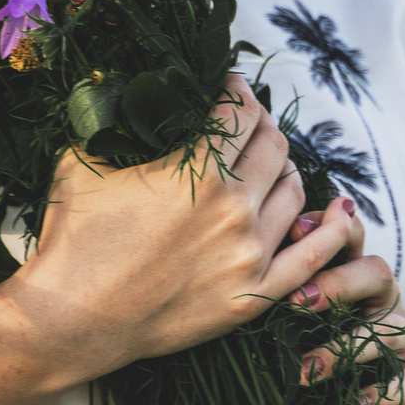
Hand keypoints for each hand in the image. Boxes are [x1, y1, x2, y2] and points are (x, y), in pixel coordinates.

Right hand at [0, 76, 362, 385]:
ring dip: (286, 167)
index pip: (239, 112)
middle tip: (247, 119)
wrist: (70, 320)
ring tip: (272, 161)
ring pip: (295, 192)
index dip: (237, 89)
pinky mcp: (254, 295)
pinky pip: (313, 256)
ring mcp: (250, 255)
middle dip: (261, 122)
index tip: (230, 85)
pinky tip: (333, 212)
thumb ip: (115, 125)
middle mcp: (234, 209)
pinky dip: (330, 229)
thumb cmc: (72, 241)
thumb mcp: (83, 163)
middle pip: (273, 146)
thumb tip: (127, 98)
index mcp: (197, 172)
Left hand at [280, 201, 404, 404]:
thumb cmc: (336, 347)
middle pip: (377, 271)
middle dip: (337, 283)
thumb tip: (250, 270)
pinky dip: (384, 393)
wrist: (395, 394)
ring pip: (389, 329)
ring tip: (303, 374)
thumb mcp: (312, 316)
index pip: (350, 238)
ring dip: (344, 349)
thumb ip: (291, 289)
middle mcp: (385, 300)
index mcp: (357, 277)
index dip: (328, 228)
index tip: (294, 231)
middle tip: (295, 302)